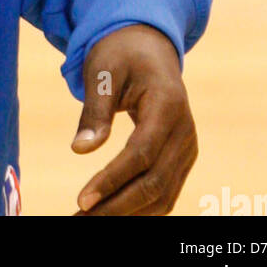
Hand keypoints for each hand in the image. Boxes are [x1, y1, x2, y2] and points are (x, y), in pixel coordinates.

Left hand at [71, 23, 197, 215]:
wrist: (149, 47)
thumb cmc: (121, 54)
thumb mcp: (103, 70)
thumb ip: (95, 110)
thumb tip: (80, 150)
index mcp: (168, 105)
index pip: (141, 154)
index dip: (112, 180)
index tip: (82, 200)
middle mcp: (184, 132)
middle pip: (154, 183)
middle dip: (116, 206)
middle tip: (80, 217)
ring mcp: (187, 148)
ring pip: (161, 195)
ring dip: (126, 213)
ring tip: (88, 219)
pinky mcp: (181, 158)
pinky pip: (164, 192)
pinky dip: (139, 209)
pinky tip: (110, 213)